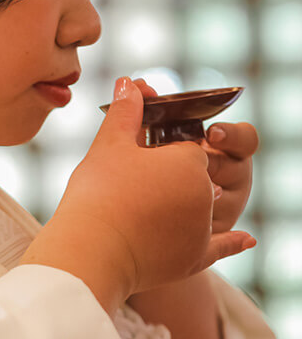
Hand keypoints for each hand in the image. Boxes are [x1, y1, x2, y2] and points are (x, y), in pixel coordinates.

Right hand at [21, 77, 253, 312]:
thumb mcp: (110, 145)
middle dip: (167, 179)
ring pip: (196, 208)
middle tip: (130, 186)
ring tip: (142, 212)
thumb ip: (126, 112)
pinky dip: (232, 243)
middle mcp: (207, 192)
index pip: (181, 150)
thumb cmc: (99, 192)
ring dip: (181, 207)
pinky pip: (222, 246)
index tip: (134, 158)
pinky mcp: (195, 256)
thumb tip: (130, 82)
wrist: (93, 248)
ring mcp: (203, 226)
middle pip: (190, 178)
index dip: (156, 152)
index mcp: (191, 161)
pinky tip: (246, 239)